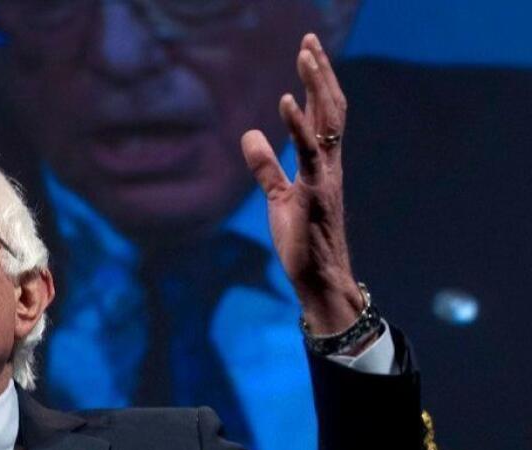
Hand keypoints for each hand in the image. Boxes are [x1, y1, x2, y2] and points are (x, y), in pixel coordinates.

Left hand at [241, 33, 361, 334]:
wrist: (318, 279)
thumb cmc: (303, 242)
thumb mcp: (278, 198)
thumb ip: (265, 167)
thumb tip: (250, 135)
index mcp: (322, 164)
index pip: (324, 114)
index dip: (317, 82)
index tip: (309, 51)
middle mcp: (329, 165)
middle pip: (330, 108)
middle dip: (321, 73)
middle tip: (310, 40)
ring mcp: (325, 177)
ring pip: (327, 122)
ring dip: (316, 86)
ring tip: (305, 54)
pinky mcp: (314, 194)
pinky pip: (309, 153)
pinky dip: (298, 125)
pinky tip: (285, 101)